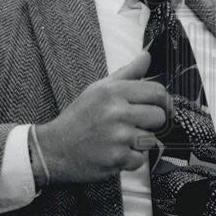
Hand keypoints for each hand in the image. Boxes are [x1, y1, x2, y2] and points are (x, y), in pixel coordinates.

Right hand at [35, 52, 169, 184]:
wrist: (54, 149)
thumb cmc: (79, 118)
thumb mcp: (98, 89)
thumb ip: (127, 73)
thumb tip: (147, 56)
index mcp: (113, 92)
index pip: (157, 92)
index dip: (162, 101)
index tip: (157, 107)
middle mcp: (117, 112)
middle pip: (159, 117)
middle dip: (151, 123)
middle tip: (134, 124)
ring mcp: (118, 137)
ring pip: (151, 139)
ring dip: (139, 143)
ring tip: (119, 139)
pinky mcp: (117, 159)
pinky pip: (140, 159)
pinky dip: (130, 159)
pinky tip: (114, 153)